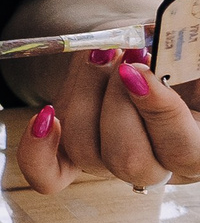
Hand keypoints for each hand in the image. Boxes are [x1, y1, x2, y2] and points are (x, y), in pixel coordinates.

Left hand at [16, 45, 199, 193]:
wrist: (133, 52)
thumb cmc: (169, 53)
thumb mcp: (181, 50)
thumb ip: (179, 55)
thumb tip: (167, 45)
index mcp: (197, 147)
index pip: (186, 151)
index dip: (162, 113)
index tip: (139, 71)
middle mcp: (158, 166)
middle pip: (131, 160)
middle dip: (118, 102)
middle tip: (120, 58)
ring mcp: (111, 166)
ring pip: (87, 152)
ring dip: (85, 95)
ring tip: (98, 56)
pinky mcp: (72, 160)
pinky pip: (48, 177)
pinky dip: (38, 151)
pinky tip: (46, 116)